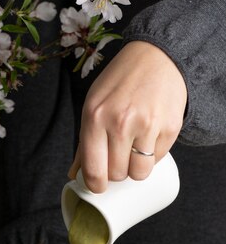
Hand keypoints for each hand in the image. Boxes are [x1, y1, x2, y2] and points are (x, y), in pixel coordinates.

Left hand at [68, 41, 187, 192]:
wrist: (157, 57)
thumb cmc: (120, 83)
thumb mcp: (93, 106)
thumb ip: (84, 143)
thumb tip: (75, 175)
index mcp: (95, 117)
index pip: (93, 170)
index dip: (95, 185)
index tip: (98, 187)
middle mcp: (120, 123)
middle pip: (116, 175)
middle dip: (116, 172)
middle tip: (118, 157)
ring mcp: (147, 125)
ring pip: (138, 173)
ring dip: (135, 169)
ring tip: (134, 150)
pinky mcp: (169, 127)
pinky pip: (157, 159)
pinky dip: (152, 155)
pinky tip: (149, 136)